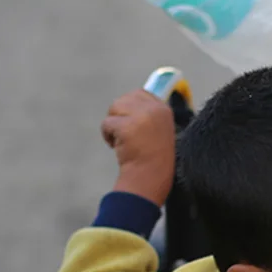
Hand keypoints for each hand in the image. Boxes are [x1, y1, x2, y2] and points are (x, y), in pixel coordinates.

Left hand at [101, 89, 175, 204]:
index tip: (130, 124)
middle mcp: (155, 109)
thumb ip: (149, 115)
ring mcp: (141, 117)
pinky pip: (107, 123)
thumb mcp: (158, 132)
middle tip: (125, 134)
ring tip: (122, 141)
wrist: (150, 177)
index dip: (130, 107)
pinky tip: (116, 147)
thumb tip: (128, 101)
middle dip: (119, 115)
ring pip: (114, 108)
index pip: (141, 94)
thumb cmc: (153, 159)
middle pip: (125, 99)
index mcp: (164, 110)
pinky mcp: (127, 126)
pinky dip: (107, 136)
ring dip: (113, 125)